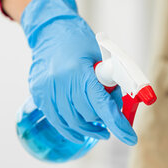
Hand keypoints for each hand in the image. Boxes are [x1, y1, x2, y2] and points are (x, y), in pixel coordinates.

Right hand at [21, 0, 136, 144]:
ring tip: (99, 130)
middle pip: (87, 115)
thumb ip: (107, 82)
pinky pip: (56, 120)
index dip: (117, 124)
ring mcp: (46, 89)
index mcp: (79, 71)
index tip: (130, 138)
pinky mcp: (38, 94)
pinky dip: (70, 129)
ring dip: (88, 129)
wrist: (50, 29)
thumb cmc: (78, 41)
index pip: (101, 104)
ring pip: (71, 122)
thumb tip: (118, 107)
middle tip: (112, 117)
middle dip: (103, 120)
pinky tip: (80, 133)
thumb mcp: (99, 57)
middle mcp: (61, 81)